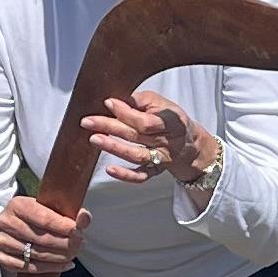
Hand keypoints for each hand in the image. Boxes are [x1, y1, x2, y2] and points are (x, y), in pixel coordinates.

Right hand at [0, 193, 81, 276]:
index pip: (44, 218)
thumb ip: (69, 212)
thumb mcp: (50, 208)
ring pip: (36, 254)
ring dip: (60, 257)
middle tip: (81, 245)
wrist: (12, 225)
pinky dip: (50, 268)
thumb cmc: (36, 215)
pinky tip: (65, 265)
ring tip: (74, 254)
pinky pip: (28, 268)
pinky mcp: (0, 257)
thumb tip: (85, 218)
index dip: (64, 227)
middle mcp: (5, 222)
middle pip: (41, 238)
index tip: (80, 231)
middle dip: (65, 243)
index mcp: (16, 205)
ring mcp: (0, 241)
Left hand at [85, 89, 217, 195]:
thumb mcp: (161, 104)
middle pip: (136, 135)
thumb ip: (141, 101)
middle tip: (88, 121)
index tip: (108, 103)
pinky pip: (140, 176)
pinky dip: (125, 175)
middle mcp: (166, 141)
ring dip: (114, 148)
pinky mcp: (155, 171)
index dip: (126, 112)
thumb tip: (116, 101)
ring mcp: (161, 158)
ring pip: (136, 155)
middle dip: (110, 126)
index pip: (146, 120)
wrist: (189, 144)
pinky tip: (109, 169)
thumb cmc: (171, 120)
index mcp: (171, 121)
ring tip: (94, 139)